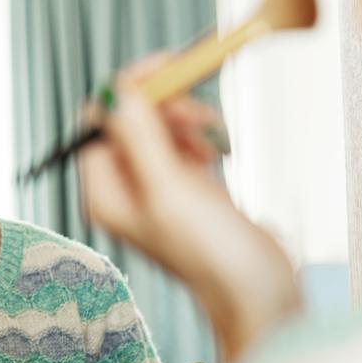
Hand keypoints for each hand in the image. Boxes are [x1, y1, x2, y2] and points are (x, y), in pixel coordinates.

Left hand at [78, 56, 299, 362]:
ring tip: (213, 136)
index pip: (100, 120)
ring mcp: (157, 189)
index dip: (131, 88)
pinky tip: (218, 150)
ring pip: (162, 128)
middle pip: (132, 119)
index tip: (169, 66)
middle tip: (199, 109)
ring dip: (188, 120)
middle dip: (166, 105)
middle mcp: (124, 190)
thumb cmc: (211, 253)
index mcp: (104, 192)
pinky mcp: (190, 190)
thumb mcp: (170, 189)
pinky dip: (202, 137)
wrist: (260, 296)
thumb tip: (112, 90)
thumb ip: (139, 137)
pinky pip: (185, 144)